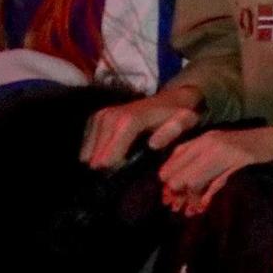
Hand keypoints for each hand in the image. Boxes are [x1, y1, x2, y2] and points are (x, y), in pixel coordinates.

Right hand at [80, 92, 198, 169]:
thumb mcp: (185, 122)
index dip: (113, 168)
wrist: (170, 98)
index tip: (123, 173)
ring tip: (116, 164)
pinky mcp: (96, 117)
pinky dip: (94, 152)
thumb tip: (153, 144)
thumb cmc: (178, 114)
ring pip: (89, 152)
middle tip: (122, 171)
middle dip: (106, 167)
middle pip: (97, 156)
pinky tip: (108, 156)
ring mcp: (102, 115)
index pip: (110, 153)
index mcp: (130, 120)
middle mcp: (112, 116)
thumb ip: (173, 132)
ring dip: (100, 161)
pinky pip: (87, 144)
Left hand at [158, 120, 272, 215]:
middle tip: (176, 206)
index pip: (173, 160)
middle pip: (179, 172)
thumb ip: (201, 162)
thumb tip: (178, 185)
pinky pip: (215, 182)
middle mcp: (208, 142)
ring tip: (189, 210)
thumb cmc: (248, 146)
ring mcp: (223, 150)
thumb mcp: (220, 150)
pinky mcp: (237, 159)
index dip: (168, 180)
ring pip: (194, 179)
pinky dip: (207, 196)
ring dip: (190, 198)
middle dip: (176, 192)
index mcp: (203, 139)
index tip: (169, 196)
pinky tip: (204, 205)